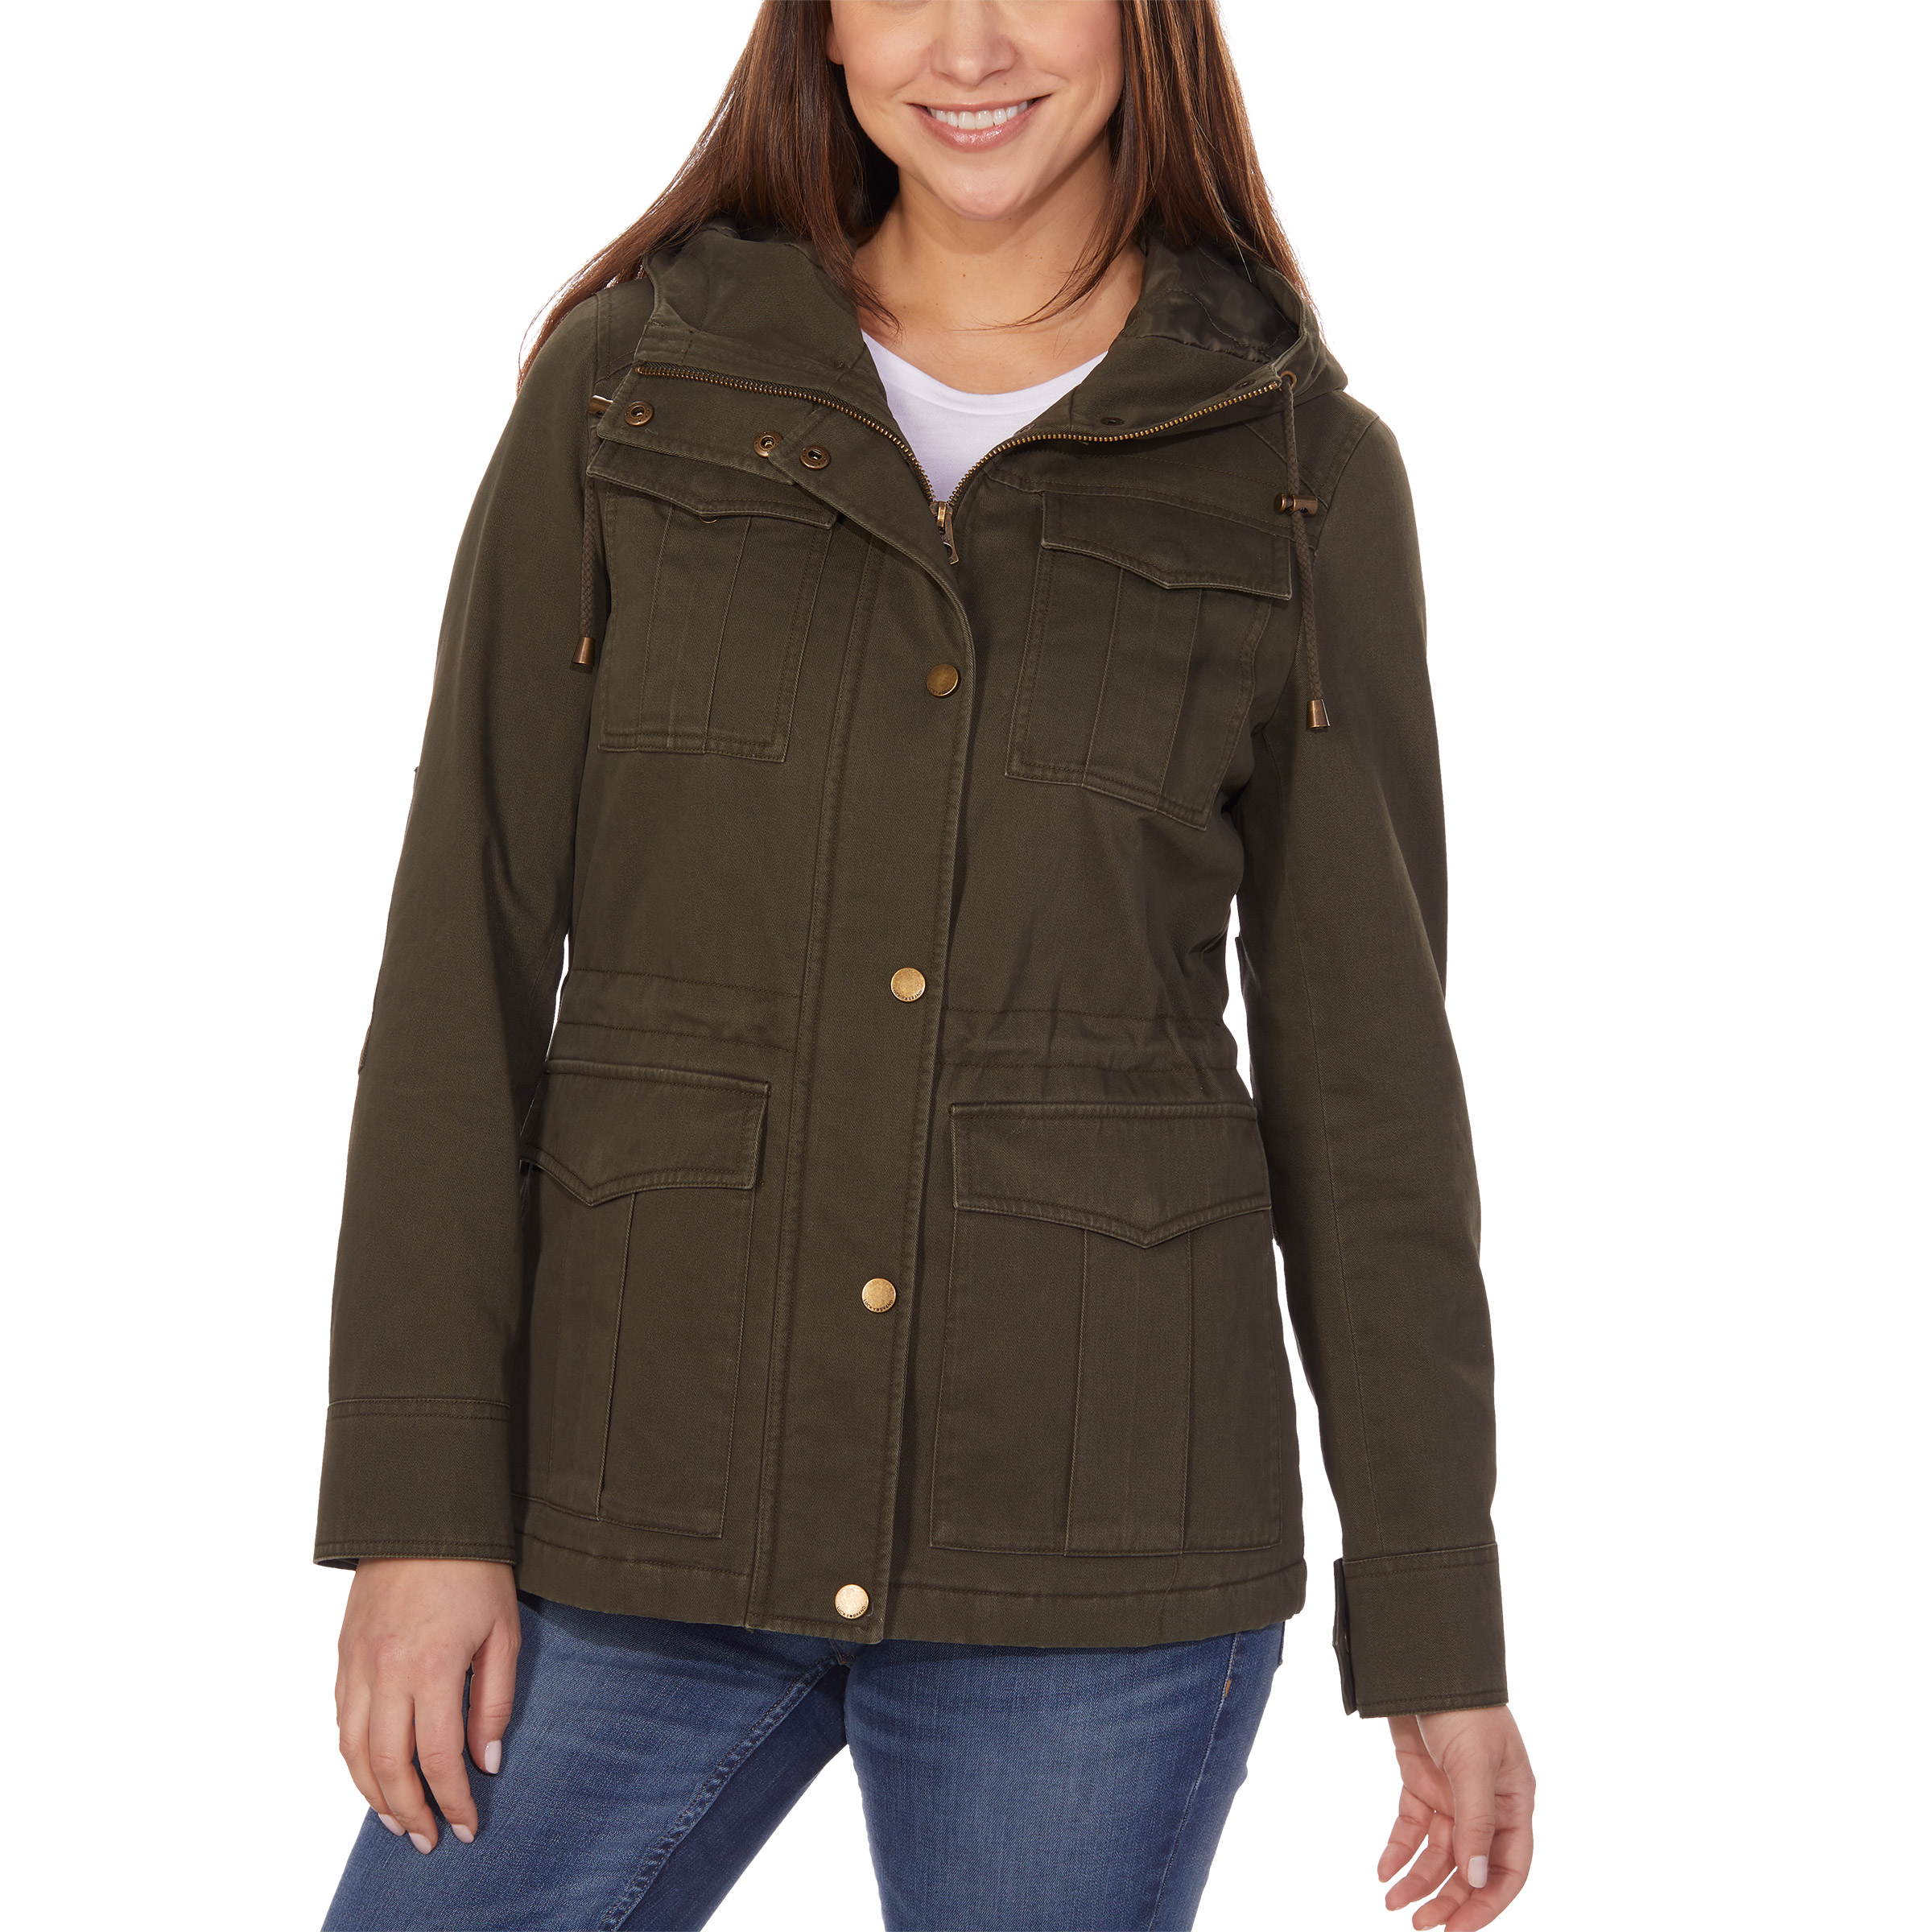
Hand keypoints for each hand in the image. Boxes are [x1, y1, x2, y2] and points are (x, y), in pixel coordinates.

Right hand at [334, 1557, 520, 1851]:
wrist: (424, 1512)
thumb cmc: (475, 1569)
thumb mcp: (504, 1632)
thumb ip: (493, 1701)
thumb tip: (486, 1761)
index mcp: (431, 1668)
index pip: (437, 1758)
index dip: (452, 1800)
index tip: (466, 1827)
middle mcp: (385, 1672)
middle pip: (388, 1766)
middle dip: (410, 1811)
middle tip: (429, 1839)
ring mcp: (357, 1664)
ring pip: (353, 1751)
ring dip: (374, 1794)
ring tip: (399, 1820)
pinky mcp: (343, 1653)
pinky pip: (341, 1719)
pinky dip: (353, 1756)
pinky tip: (372, 1771)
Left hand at [1378, 1704, 1533, 1927]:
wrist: (1423, 1664)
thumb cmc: (1463, 1708)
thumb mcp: (1474, 1765)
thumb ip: (1476, 1822)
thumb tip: (1476, 1877)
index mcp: (1513, 1803)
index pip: (1509, 1868)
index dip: (1488, 1902)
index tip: (1460, 1928)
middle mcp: (1485, 1806)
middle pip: (1470, 1868)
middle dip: (1448, 1898)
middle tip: (1421, 1924)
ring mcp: (1452, 1796)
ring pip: (1439, 1854)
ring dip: (1418, 1880)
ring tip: (1394, 1903)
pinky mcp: (1421, 1784)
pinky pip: (1411, 1829)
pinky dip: (1398, 1851)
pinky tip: (1383, 1870)